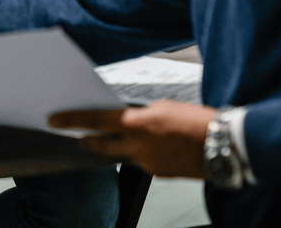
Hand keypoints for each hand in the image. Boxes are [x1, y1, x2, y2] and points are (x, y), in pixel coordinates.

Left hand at [48, 101, 216, 177]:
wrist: (224, 145)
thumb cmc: (198, 121)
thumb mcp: (164, 107)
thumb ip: (141, 114)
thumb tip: (129, 119)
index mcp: (139, 123)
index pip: (96, 120)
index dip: (73, 120)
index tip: (55, 120)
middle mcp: (139, 145)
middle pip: (102, 144)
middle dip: (88, 141)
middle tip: (78, 137)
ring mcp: (148, 162)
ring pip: (122, 154)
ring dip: (118, 146)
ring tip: (125, 137)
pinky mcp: (158, 173)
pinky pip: (141, 162)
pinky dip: (140, 153)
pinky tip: (153, 146)